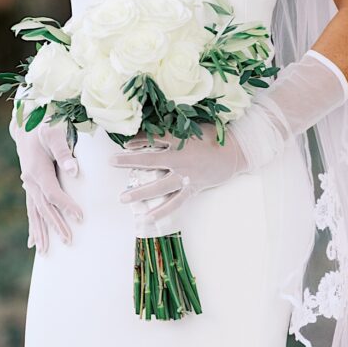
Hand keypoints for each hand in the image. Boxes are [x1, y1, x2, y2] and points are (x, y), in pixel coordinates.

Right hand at [9, 110, 82, 252]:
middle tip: (69, 242)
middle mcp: (30, 181)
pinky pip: (31, 209)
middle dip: (56, 226)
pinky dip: (33, 225)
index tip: (81, 217)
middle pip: (44, 208)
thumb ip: (64, 152)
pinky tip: (33, 242)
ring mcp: (28, 184)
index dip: (67, 206)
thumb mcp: (55, 133)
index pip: (53, 194)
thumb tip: (74, 170)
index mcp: (37, 170)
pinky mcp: (30, 185)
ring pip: (34, 213)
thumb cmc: (45, 125)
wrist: (27, 123)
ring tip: (45, 252)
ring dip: (41, 232)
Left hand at [109, 121, 246, 228]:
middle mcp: (180, 159)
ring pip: (159, 185)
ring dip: (140, 192)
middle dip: (128, 161)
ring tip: (123, 198)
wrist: (237, 153)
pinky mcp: (192, 188)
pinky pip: (175, 202)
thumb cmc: (217, 138)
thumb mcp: (196, 127)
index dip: (139, 140)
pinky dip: (162, 211)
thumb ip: (177, 130)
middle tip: (111, 162)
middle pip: (150, 160)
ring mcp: (185, 175)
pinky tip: (147, 219)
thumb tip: (155, 130)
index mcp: (181, 140)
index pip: (154, 138)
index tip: (125, 144)